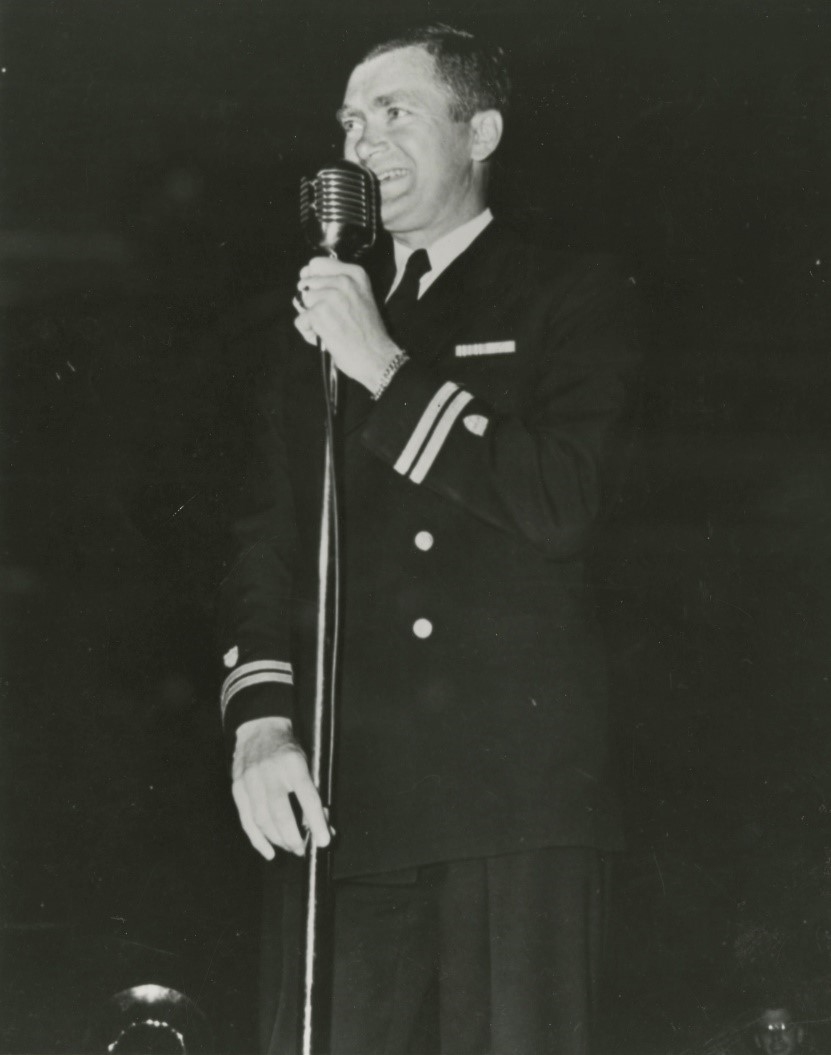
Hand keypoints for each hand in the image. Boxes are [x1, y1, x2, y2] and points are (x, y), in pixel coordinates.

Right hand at [231, 716, 330, 859]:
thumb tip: (324, 826)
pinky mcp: (238, 788)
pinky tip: (270, 851)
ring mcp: (250, 780)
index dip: (316, 821)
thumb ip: (314, 793)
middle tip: (302, 849)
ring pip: (262, 820)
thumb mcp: (307, 763)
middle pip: (281, 814)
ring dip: (278, 840)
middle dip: (293, 838)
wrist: (259, 730)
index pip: (307, 796)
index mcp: (292, 762)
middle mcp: (270, 771)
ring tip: (290, 847)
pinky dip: (258, 840)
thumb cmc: (288, 750)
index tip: (324, 840)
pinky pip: (247, 821)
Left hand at [293, 256, 401, 392]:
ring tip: (329, 329)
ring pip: (303, 301)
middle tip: (329, 317)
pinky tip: (325, 338)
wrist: (377, 357)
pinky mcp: (319, 313)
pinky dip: (308, 333)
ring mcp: (330, 296)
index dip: (312, 279)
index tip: (317, 292)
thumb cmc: (368, 333)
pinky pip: (300, 320)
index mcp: (355, 274)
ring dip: (310, 318)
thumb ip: (335, 286)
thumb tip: (302, 286)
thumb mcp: (360, 298)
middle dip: (311, 301)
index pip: (317, 264)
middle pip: (307, 283)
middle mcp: (343, 281)